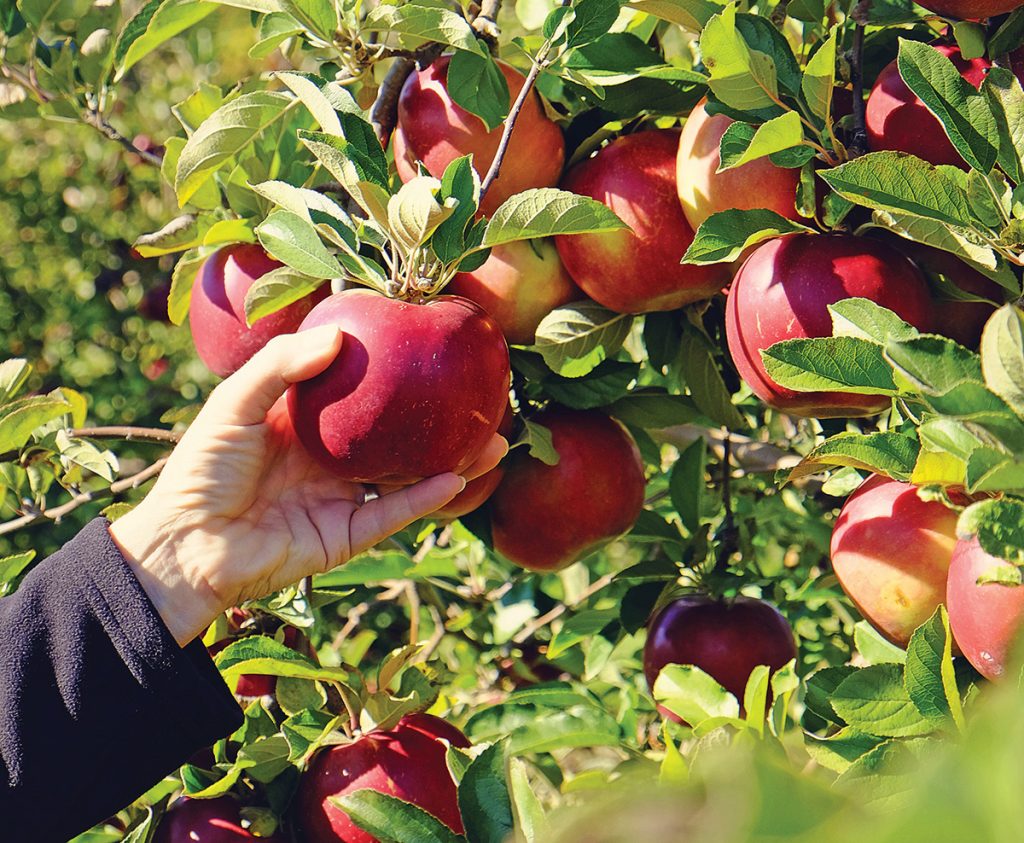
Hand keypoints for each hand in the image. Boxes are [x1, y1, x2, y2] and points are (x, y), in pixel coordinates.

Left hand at [109, 326, 507, 645]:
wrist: (186, 546)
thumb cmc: (202, 469)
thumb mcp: (234, 403)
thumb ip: (281, 365)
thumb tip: (340, 337)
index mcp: (305, 423)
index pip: (357, 391)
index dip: (390, 370)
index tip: (426, 344)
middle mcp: (331, 458)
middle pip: (396, 434)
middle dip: (437, 417)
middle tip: (478, 394)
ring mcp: (343, 497)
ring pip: (409, 475)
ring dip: (452, 461)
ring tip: (494, 440)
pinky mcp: (347, 535)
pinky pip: (394, 513)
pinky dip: (425, 499)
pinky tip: (457, 477)